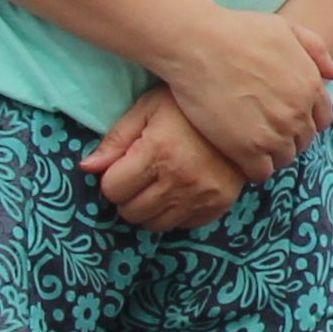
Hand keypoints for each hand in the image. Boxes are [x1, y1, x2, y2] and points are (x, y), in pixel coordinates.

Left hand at [80, 89, 241, 230]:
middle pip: (130, 211)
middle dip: (128, 196)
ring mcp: (202, 194)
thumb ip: (116, 139)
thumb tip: (86, 168)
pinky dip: (176, 213)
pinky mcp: (219, 204)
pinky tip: (181, 190)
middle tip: (142, 176)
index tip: (125, 166)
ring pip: (154, 224)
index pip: (112, 189)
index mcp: (158, 152)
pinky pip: (183, 225)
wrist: (246, 110)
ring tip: (160, 184)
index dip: (112, 178)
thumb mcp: (149, 108)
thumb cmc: (189, 106)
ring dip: (150, 208)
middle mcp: (180, 178)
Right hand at [151, 6, 332, 183]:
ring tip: (251, 148)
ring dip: (271, 156)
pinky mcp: (246, 149)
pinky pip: (261, 173)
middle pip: (303, 141)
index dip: (305, 122)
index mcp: (311, 86)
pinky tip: (239, 159)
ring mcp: (274, 132)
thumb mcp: (287, 29)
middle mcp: (298, 112)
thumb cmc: (237, 31)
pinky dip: (253, 170)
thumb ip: (316, 51)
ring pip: (284, 159)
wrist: (199, 44)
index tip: (286, 121)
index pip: (322, 119)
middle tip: (265, 135)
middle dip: (289, 139)